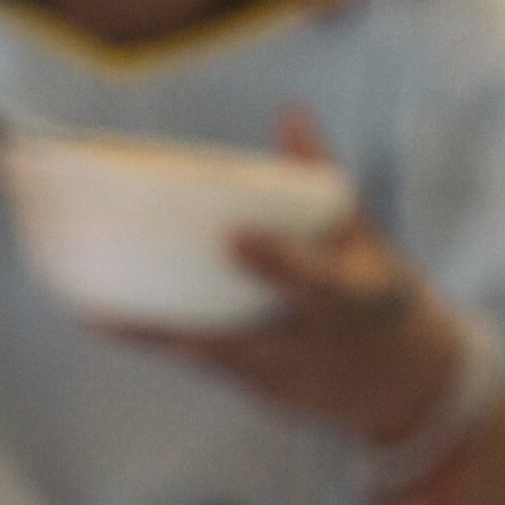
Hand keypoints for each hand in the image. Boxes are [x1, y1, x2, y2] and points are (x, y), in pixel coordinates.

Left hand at [109, 108, 464, 445]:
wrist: (408, 386)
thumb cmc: (379, 295)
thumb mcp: (365, 240)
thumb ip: (322, 179)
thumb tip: (291, 113)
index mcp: (351, 300)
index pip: (312, 282)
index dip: (275, 262)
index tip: (234, 238)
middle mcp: (313, 345)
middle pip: (245, 337)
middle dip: (186, 322)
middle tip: (124, 302)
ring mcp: (284, 376)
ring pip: (211, 358)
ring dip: (155, 338)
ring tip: (96, 314)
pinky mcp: (261, 392)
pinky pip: (204, 365)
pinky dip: (161, 344)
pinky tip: (112, 324)